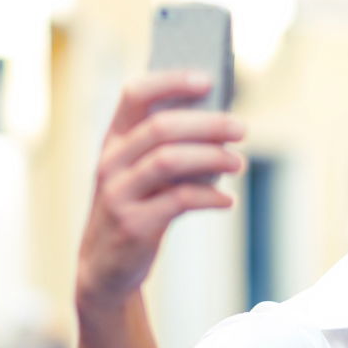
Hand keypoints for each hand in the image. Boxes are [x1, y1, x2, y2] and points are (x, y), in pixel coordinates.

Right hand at [76, 71, 244, 310]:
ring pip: (168, 161)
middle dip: (207, 124)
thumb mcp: (142, 176)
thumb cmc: (137, 211)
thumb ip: (169, 150)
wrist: (106, 268)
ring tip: (239, 163)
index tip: (208, 79)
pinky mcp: (134, 225)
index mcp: (114, 141)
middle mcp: (111, 162)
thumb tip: (221, 128)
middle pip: (161, 128)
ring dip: (211, 158)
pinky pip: (179, 201)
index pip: (135, 95)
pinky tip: (227, 201)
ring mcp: (119, 193)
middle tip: (241, 129)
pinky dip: (209, 198)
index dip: (171, 81)